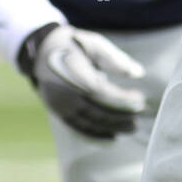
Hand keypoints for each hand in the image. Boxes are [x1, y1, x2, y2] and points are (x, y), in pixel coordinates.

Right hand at [18, 23, 144, 137]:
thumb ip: (115, 59)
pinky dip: (96, 135)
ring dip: (112, 128)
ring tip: (132, 127)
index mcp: (74, 76)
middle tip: (140, 115)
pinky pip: (78, 128)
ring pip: (89, 123)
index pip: (102, 94)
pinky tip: (112, 137)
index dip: (122, 100)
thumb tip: (139, 73)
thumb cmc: (73, 44)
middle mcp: (65, 94)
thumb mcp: (94, 43)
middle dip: (121, 116)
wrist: (41, 50)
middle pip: (97, 111)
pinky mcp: (58, 112)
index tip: (140, 101)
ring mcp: (60, 106)